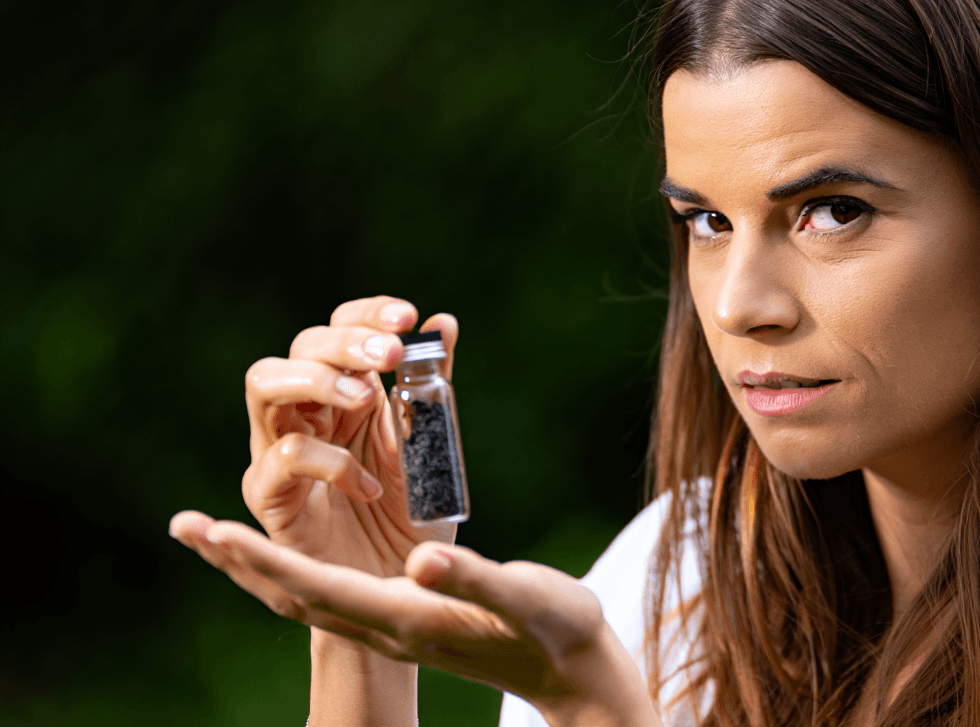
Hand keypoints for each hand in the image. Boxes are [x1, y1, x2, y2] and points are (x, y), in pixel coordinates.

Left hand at [169, 514, 660, 726]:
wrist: (575, 672)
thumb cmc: (555, 629)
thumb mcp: (522, 597)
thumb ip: (470, 580)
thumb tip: (418, 562)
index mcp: (407, 617)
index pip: (317, 586)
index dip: (262, 558)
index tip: (211, 529)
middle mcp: (388, 626)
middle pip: (294, 595)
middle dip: (238, 562)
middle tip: (185, 527)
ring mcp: (395, 627)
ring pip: (307, 597)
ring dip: (258, 566)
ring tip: (216, 537)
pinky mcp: (407, 619)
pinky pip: (333, 594)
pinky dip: (297, 569)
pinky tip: (292, 551)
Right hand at [240, 295, 457, 576]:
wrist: (404, 593)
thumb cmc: (414, 517)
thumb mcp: (430, 446)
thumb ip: (431, 387)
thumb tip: (442, 323)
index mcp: (346, 393)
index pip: (339, 329)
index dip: (366, 314)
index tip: (408, 317)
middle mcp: (307, 412)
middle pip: (301, 346)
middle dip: (345, 342)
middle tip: (390, 354)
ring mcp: (279, 450)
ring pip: (265, 384)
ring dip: (317, 380)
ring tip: (366, 398)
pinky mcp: (268, 495)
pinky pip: (281, 458)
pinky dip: (328, 461)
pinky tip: (369, 484)